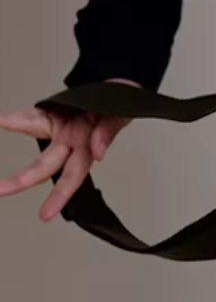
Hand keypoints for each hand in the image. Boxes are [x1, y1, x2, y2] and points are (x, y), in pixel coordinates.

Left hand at [0, 81, 137, 221]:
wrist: (117, 87)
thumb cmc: (119, 106)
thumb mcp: (118, 117)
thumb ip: (107, 133)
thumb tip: (98, 153)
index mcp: (86, 147)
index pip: (72, 176)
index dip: (60, 196)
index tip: (46, 215)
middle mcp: (69, 140)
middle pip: (43, 164)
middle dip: (21, 180)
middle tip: (0, 190)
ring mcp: (59, 125)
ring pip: (34, 130)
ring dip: (14, 129)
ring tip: (2, 124)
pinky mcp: (53, 110)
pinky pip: (32, 114)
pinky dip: (16, 118)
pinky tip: (3, 119)